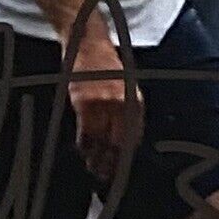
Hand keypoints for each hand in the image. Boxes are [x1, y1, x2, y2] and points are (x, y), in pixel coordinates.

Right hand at [68, 32, 143, 183]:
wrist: (88, 42)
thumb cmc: (105, 63)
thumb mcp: (124, 85)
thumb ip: (126, 109)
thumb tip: (124, 138)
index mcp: (135, 100)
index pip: (134, 136)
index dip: (127, 155)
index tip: (122, 169)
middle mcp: (122, 103)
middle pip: (119, 142)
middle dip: (113, 162)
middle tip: (107, 176)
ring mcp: (103, 104)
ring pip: (100, 140)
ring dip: (96, 158)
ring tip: (93, 168)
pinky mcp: (85, 102)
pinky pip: (85, 131)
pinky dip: (84, 144)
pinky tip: (83, 151)